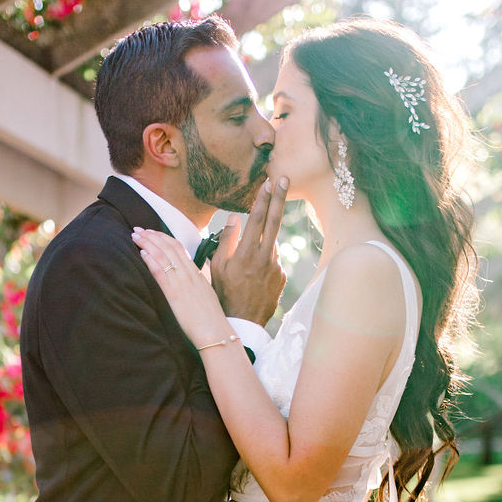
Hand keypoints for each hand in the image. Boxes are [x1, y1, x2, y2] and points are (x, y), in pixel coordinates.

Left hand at [132, 229, 228, 347]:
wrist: (216, 333)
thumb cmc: (211, 320)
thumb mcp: (206, 296)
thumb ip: (197, 285)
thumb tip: (191, 280)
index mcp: (197, 274)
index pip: (179, 248)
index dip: (164, 238)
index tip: (152, 232)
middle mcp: (189, 274)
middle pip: (169, 247)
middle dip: (152, 236)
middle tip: (138, 229)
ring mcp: (182, 283)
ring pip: (164, 255)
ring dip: (148, 243)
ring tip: (135, 236)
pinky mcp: (175, 294)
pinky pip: (161, 272)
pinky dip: (151, 260)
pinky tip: (142, 253)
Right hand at [211, 177, 288, 324]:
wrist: (243, 323)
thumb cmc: (224, 294)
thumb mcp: (217, 267)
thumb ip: (227, 240)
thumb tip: (234, 218)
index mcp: (248, 252)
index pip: (258, 218)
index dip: (264, 198)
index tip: (269, 181)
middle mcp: (265, 257)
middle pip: (275, 220)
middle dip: (279, 197)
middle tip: (284, 178)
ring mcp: (276, 267)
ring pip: (271, 244)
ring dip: (262, 243)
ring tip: (247, 267)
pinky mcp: (281, 277)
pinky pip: (272, 261)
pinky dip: (264, 262)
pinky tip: (253, 278)